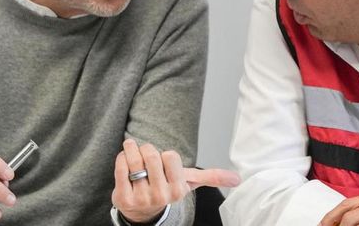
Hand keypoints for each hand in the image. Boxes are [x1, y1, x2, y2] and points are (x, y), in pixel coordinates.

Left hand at [111, 139, 240, 222]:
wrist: (142, 210)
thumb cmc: (166, 189)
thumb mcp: (189, 182)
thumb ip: (212, 177)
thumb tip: (238, 179)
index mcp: (178, 190)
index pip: (170, 156)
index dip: (166, 155)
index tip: (164, 162)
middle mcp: (161, 196)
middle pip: (152, 155)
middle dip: (147, 149)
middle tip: (147, 154)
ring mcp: (141, 198)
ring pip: (134, 160)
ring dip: (132, 149)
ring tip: (133, 150)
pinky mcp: (122, 198)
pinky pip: (120, 168)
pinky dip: (121, 158)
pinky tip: (125, 160)